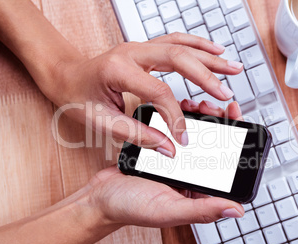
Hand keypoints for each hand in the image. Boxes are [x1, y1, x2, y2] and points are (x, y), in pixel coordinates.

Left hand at [43, 33, 242, 156]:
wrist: (64, 75)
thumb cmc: (76, 96)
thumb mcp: (101, 122)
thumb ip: (136, 135)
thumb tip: (167, 147)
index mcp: (119, 70)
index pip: (159, 92)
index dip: (175, 117)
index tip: (184, 138)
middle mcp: (132, 52)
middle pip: (179, 58)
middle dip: (207, 77)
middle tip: (227, 94)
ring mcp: (140, 47)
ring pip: (182, 45)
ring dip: (209, 57)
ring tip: (233, 68)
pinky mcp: (145, 49)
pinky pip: (177, 41)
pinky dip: (198, 45)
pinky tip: (214, 51)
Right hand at [87, 101, 244, 226]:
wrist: (99, 197)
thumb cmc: (130, 209)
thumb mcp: (168, 210)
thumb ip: (202, 210)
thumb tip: (236, 209)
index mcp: (198, 194)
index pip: (226, 168)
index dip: (236, 144)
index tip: (237, 120)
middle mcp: (190, 178)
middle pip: (215, 149)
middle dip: (220, 125)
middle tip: (216, 108)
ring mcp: (177, 165)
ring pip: (197, 139)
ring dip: (202, 120)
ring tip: (199, 106)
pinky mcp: (162, 154)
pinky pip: (177, 135)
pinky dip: (181, 120)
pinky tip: (182, 109)